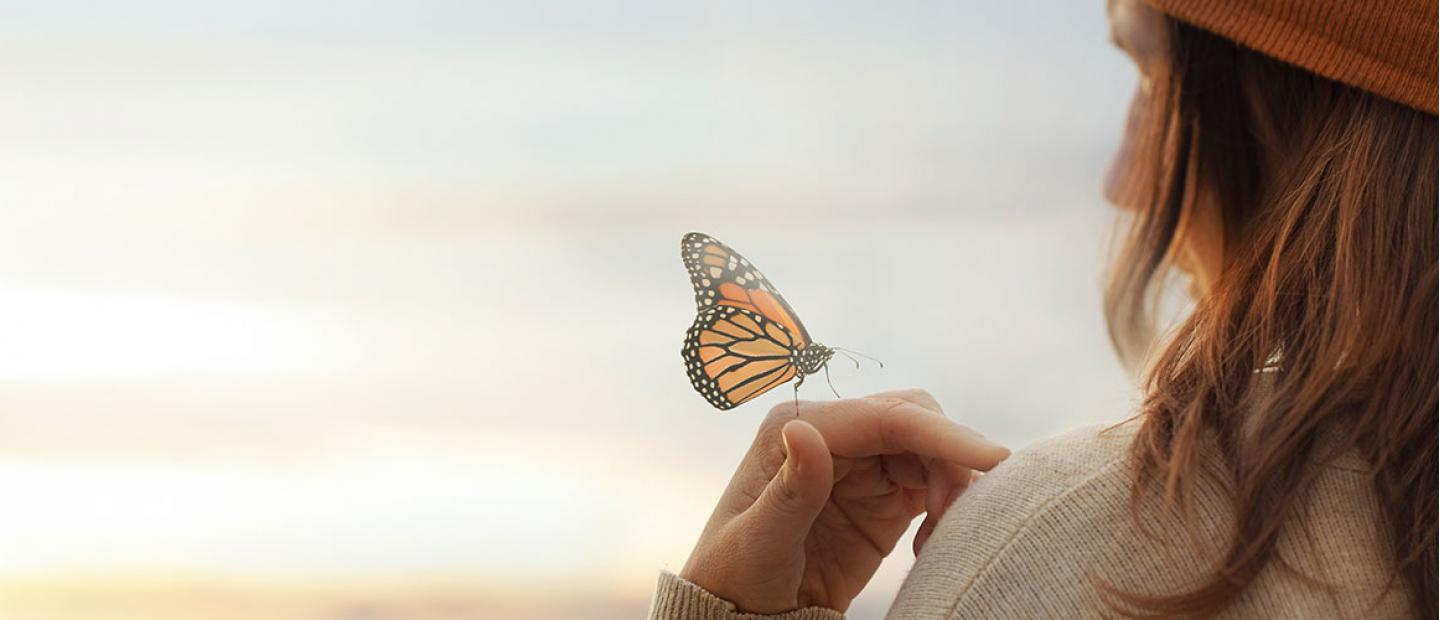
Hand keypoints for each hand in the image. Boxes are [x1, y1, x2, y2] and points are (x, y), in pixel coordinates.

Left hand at [679, 389, 1009, 613]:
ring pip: (930, 449)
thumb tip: (801, 429)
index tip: (992, 459)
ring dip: (951, 484)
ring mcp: (860, 463)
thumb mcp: (758, 543)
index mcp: (797, 428)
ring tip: (936, 536)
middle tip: (951, 513)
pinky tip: (929, 544)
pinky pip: (933, 482)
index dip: (941, 433)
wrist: (746, 612)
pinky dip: (947, 507)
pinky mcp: (882, 495)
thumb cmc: (738, 577)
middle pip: (915, 420)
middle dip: (948, 457)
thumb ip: (789, 491)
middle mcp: (832, 434)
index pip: (884, 417)